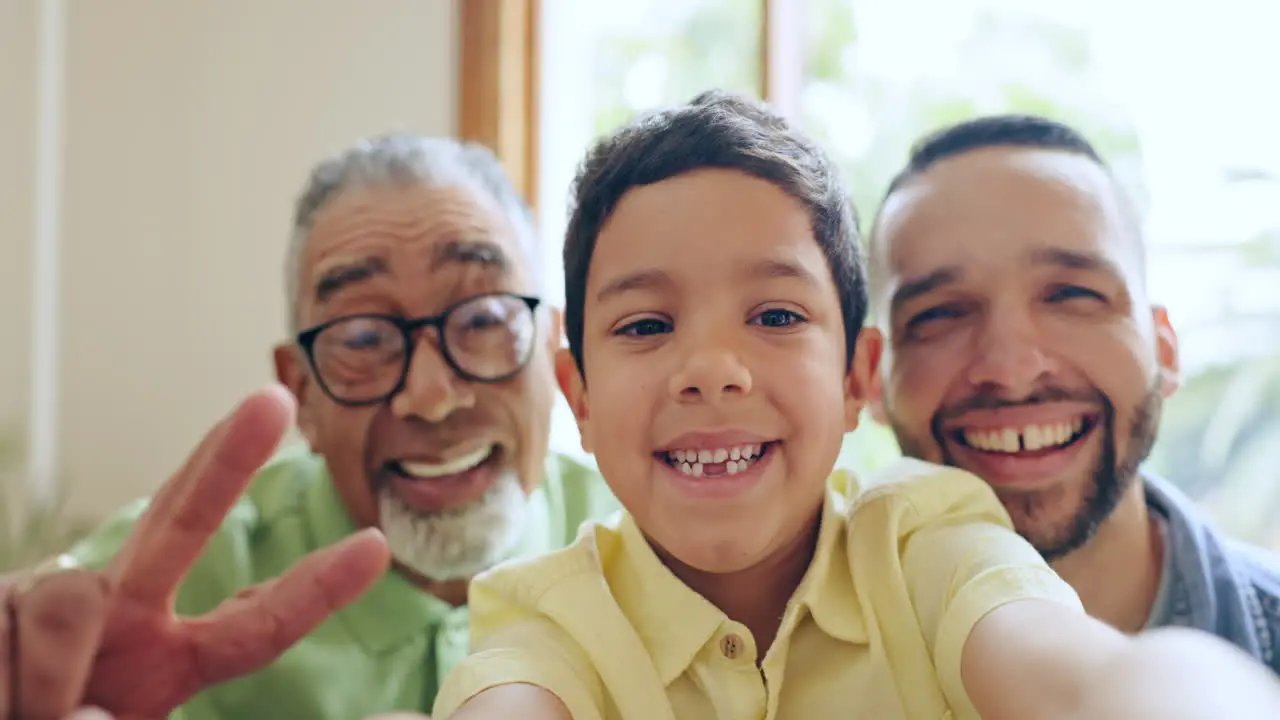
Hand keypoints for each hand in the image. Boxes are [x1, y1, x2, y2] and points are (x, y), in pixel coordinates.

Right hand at [5, 386, 390, 719]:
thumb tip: (85, 719)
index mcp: (170, 660)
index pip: (256, 623)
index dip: (315, 588)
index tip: (376, 545)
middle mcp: (123, 613)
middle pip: (184, 522)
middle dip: (227, 459)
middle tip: (272, 398)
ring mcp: (56, 598)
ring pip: (70, 604)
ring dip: (51, 681)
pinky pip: (11, 630)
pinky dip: (6, 683)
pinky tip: (0, 695)